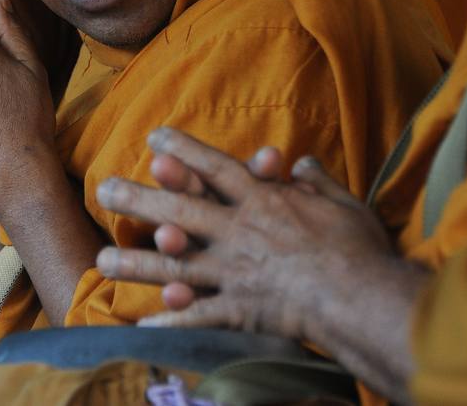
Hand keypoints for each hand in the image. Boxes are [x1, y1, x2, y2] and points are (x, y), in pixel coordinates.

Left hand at [95, 128, 400, 340]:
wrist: (364, 299)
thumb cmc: (360, 250)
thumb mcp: (343, 203)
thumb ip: (317, 183)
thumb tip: (302, 163)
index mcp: (264, 201)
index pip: (217, 169)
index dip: (186, 151)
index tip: (155, 139)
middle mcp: (240, 232)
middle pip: (180, 209)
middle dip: (140, 199)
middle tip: (103, 189)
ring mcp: (236, 272)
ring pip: (176, 264)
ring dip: (137, 263)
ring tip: (102, 262)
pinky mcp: (241, 311)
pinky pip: (199, 317)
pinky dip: (171, 322)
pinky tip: (142, 326)